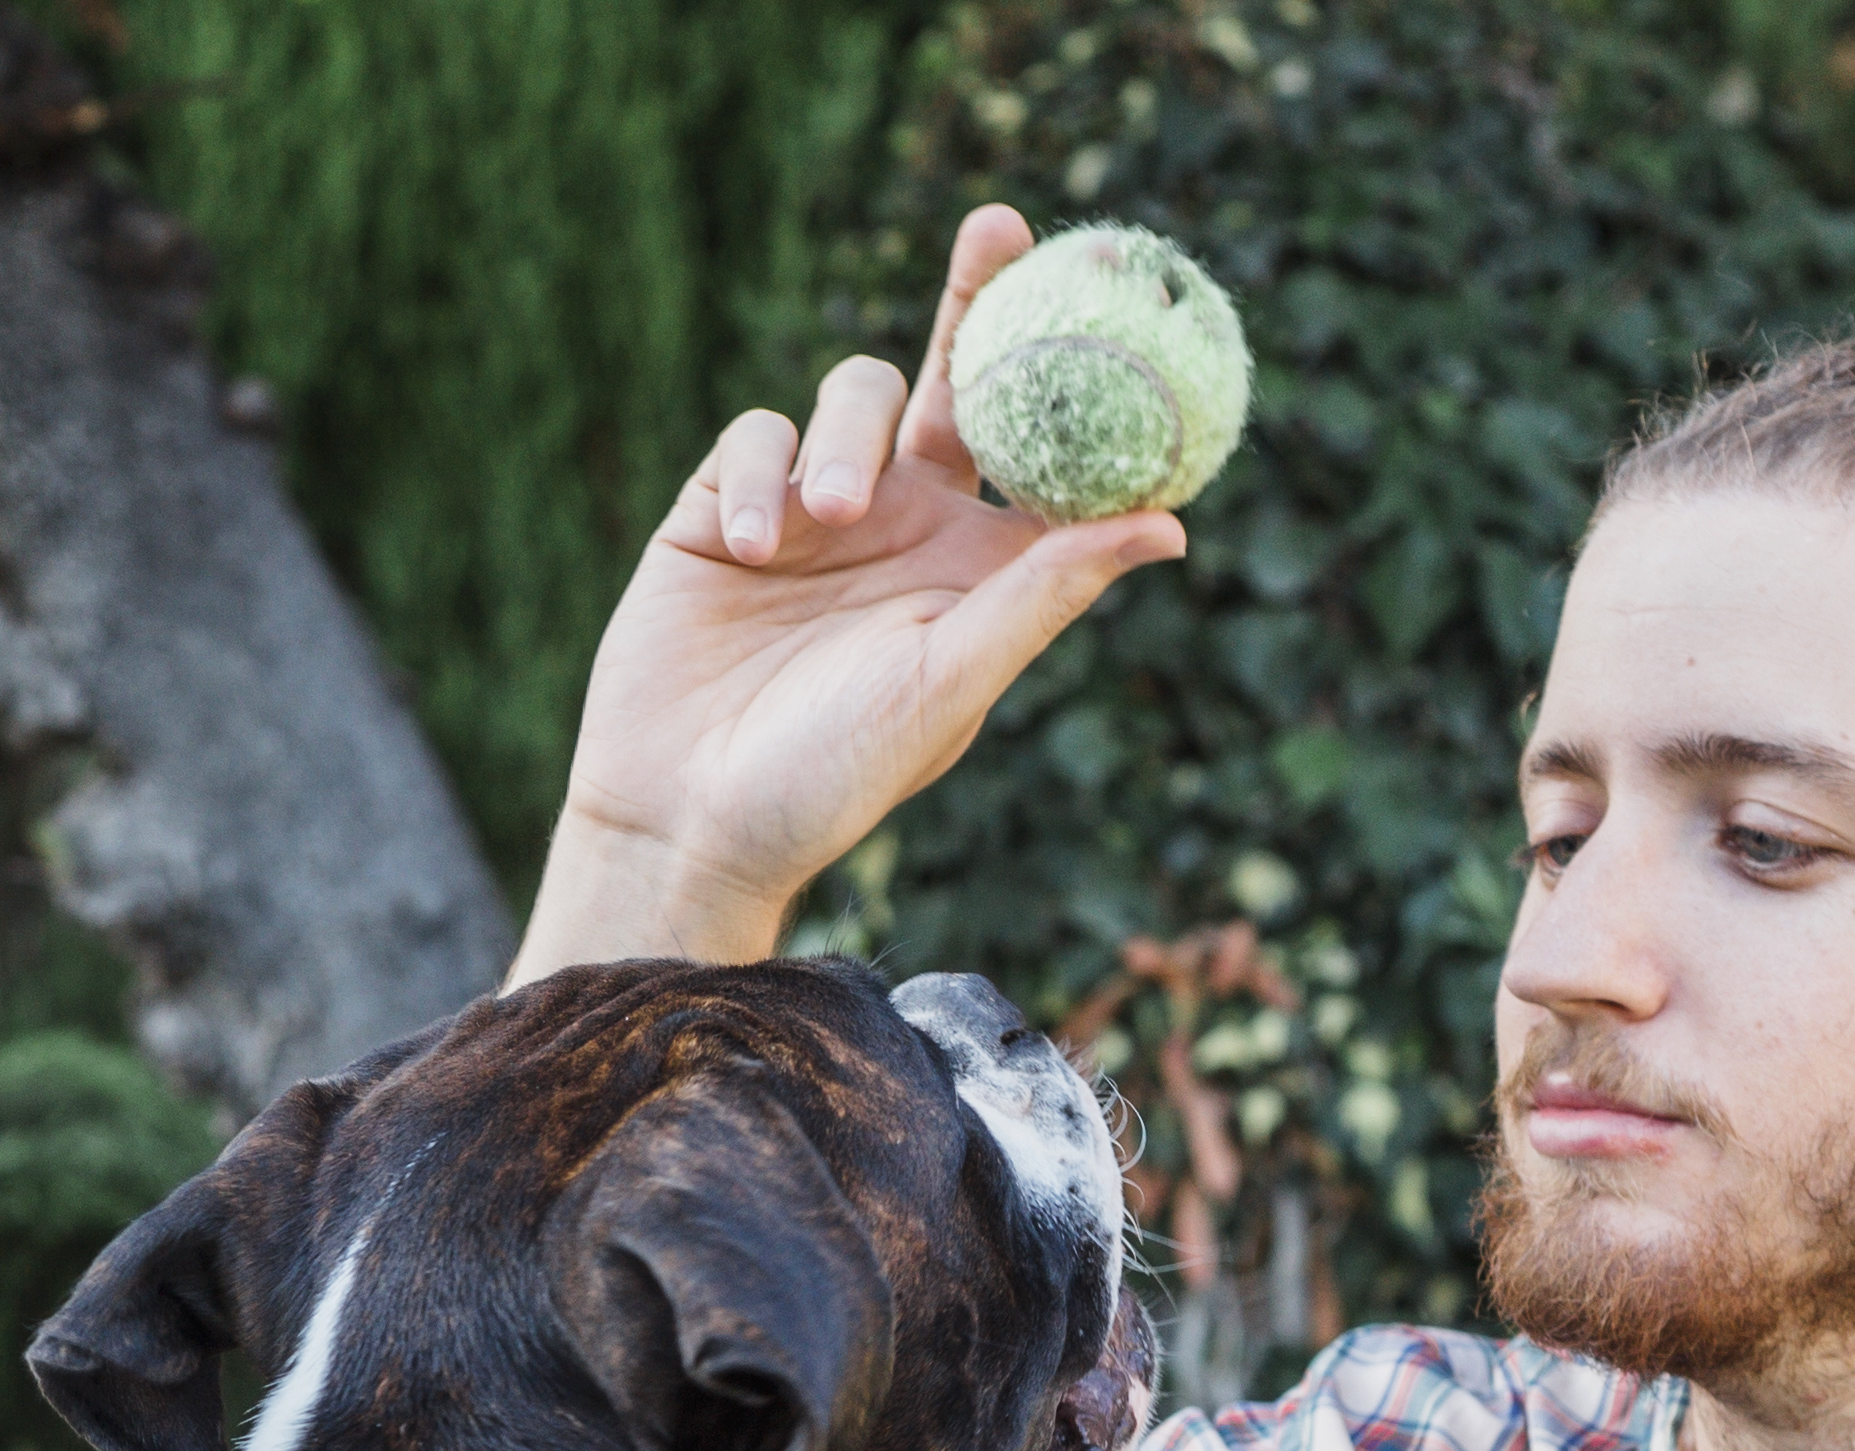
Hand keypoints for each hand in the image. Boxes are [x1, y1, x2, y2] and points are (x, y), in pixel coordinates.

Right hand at [511, 205, 1190, 981]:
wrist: (684, 820)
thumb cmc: (831, 780)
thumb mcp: (948, 685)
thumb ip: (1044, 595)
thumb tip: (1170, 525)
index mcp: (977, 566)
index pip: (1044, 446)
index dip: (1082, 371)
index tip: (1119, 294)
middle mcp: (905, 523)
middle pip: (957, 377)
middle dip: (976, 295)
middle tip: (1000, 226)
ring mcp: (811, 510)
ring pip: (853, 396)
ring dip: (845, 440)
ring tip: (826, 520)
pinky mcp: (720, 508)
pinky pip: (753, 437)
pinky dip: (756, 475)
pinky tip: (747, 549)